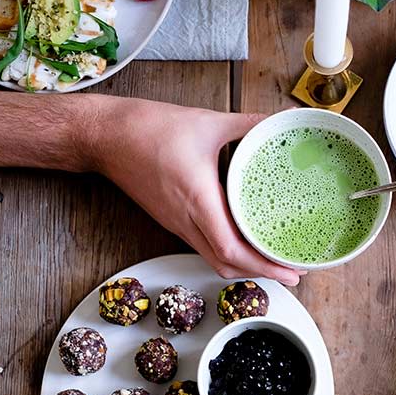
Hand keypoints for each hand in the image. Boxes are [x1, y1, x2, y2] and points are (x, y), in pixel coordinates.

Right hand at [91, 97, 302, 284]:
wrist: (103, 136)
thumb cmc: (147, 129)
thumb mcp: (207, 122)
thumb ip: (247, 123)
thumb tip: (276, 121)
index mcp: (198, 200)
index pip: (232, 249)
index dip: (263, 265)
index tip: (290, 270)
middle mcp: (186, 220)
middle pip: (226, 264)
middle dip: (262, 273)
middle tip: (292, 272)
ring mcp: (177, 224)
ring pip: (213, 259)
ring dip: (244, 266)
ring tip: (273, 261)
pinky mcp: (172, 220)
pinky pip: (203, 246)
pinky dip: (227, 252)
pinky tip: (245, 241)